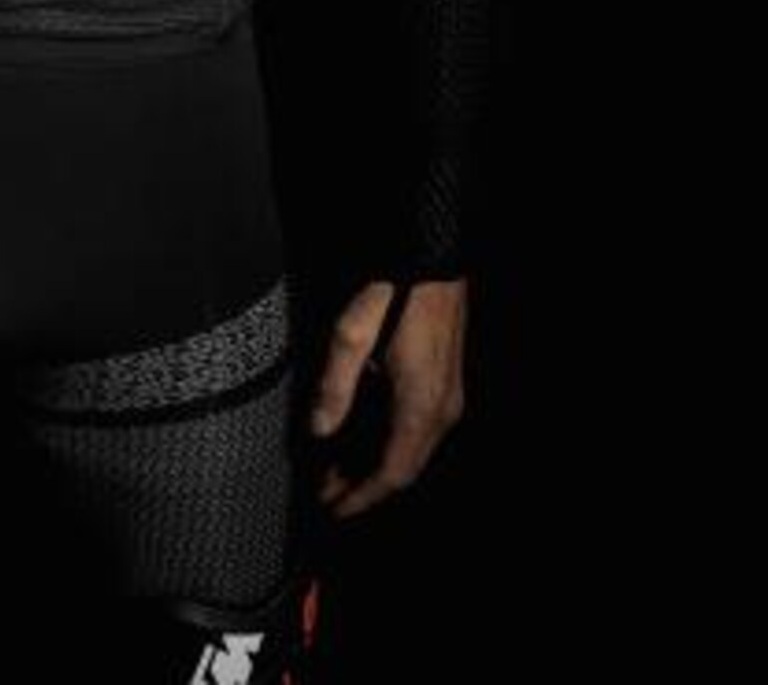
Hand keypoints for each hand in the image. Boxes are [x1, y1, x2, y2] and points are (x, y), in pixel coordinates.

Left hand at [309, 276, 467, 518]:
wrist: (433, 256)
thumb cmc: (394, 290)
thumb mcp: (353, 333)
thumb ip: (336, 386)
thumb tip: (319, 432)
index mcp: (421, 407)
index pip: (392, 473)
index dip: (361, 497)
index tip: (333, 511)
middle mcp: (441, 411)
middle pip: (404, 468)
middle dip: (364, 485)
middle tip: (326, 492)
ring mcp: (448, 397)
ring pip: (412, 450)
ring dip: (375, 464)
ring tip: (336, 468)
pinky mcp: (445, 383)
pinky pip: (418, 430)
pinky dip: (389, 443)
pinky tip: (362, 435)